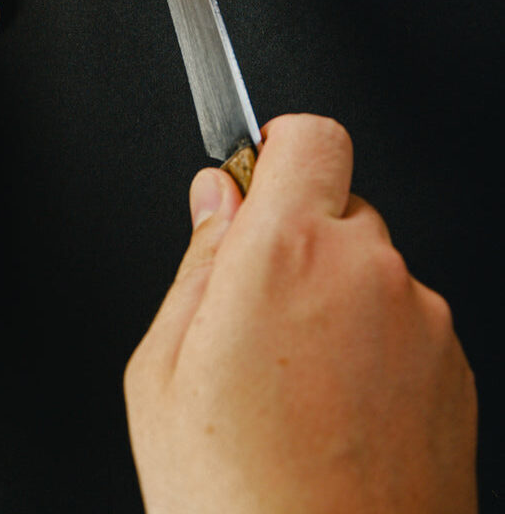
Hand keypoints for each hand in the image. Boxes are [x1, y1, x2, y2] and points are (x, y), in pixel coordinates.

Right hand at [125, 115, 476, 513]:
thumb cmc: (233, 495)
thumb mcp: (162, 367)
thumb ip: (198, 259)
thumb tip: (216, 198)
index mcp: (287, 255)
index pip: (309, 138)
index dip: (277, 148)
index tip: (255, 179)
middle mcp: (370, 274)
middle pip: (337, 203)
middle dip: (293, 236)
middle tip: (252, 312)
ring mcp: (422, 323)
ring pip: (370, 265)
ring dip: (332, 292)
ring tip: (290, 381)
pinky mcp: (454, 370)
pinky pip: (403, 318)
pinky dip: (370, 340)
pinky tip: (332, 410)